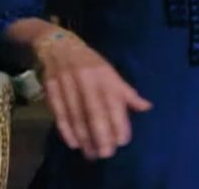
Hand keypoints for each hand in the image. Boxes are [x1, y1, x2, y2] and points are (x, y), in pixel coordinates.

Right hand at [10, 24, 151, 160]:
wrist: (56, 44)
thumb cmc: (89, 62)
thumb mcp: (109, 71)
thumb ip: (126, 92)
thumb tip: (147, 107)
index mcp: (104, 74)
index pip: (113, 101)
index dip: (118, 122)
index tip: (123, 141)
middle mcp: (86, 79)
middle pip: (94, 111)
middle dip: (101, 134)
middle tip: (106, 154)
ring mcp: (67, 83)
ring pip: (77, 115)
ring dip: (84, 137)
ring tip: (91, 154)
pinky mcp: (51, 88)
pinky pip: (59, 112)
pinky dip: (66, 130)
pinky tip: (74, 143)